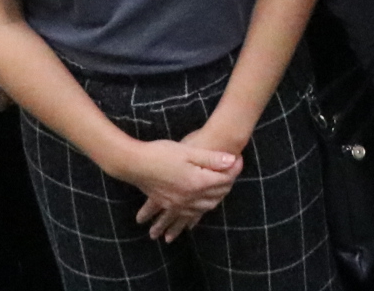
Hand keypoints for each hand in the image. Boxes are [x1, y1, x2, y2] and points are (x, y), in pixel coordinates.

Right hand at [115, 138, 243, 240]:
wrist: (134, 163)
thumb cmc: (162, 153)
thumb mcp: (189, 152)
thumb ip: (212, 159)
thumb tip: (233, 161)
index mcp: (197, 182)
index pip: (223, 180)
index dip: (234, 170)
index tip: (239, 160)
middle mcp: (189, 197)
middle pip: (215, 196)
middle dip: (226, 188)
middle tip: (231, 178)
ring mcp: (177, 203)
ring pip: (201, 209)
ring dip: (211, 205)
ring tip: (219, 200)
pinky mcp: (167, 204)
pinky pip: (184, 215)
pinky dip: (191, 218)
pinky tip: (190, 221)